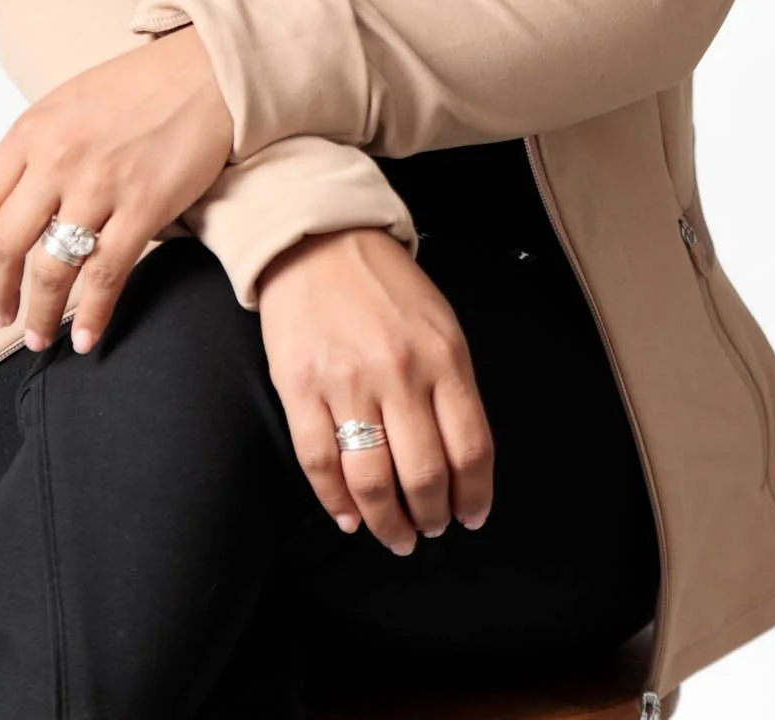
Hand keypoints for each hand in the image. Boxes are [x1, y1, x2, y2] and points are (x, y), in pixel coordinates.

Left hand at [0, 28, 233, 352]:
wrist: (208, 72)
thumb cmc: (141, 86)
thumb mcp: (68, 104)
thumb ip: (36, 149)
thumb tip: (15, 206)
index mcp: (31, 130)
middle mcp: (57, 158)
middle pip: (5, 244)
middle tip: (0, 317)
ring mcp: (100, 184)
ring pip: (52, 269)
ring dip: (40, 315)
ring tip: (38, 337)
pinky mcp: (145, 205)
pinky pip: (107, 274)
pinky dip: (94, 315)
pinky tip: (88, 338)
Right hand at [256, 228, 493, 554]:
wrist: (319, 240)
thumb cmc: (384, 285)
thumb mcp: (439, 324)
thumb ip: (452, 386)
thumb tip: (460, 461)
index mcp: (443, 356)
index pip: (471, 448)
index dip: (474, 496)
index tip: (471, 517)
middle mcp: (398, 372)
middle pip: (424, 474)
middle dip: (431, 516)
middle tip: (429, 527)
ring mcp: (346, 382)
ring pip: (372, 480)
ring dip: (386, 522)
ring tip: (394, 534)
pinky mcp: (299, 387)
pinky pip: (319, 463)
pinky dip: (335, 502)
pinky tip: (348, 517)